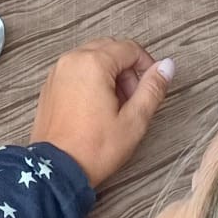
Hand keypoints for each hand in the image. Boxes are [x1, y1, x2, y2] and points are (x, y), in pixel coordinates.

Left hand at [27, 38, 174, 189]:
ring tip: (117, 107)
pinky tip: (97, 108)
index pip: (129, 48)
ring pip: (92, 58)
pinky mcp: (50, 85)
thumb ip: (152, 89)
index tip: (152, 86)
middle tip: (134, 99)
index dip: (146, 65)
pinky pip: (76, 70)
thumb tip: (167, 66)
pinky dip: (91, 80)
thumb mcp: (134, 121)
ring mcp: (57, 71)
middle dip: (127, 70)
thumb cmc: (94, 148)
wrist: (56, 169)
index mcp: (92, 63)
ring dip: (110, 74)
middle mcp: (71, 60)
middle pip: (110, 49)